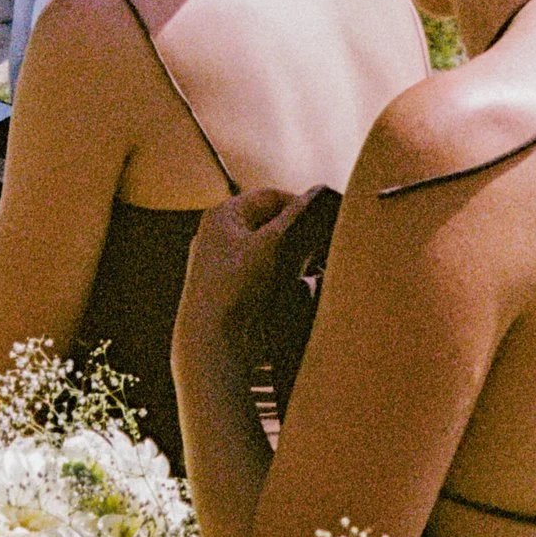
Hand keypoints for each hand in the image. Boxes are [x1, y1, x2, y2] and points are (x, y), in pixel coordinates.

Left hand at [178, 185, 316, 354]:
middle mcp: (217, 236)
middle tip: (317, 249)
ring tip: (306, 271)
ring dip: (290, 259)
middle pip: (269, 224)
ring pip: (268, 251)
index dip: (300, 205)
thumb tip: (318, 192)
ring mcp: (220, 264)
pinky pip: (261, 275)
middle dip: (296, 235)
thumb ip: (297, 215)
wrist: (211, 343)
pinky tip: (291, 292)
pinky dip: (279, 279)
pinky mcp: (227, 290)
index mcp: (222, 216)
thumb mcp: (273, 244)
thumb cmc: (236, 287)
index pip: (270, 197)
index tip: (324, 220)